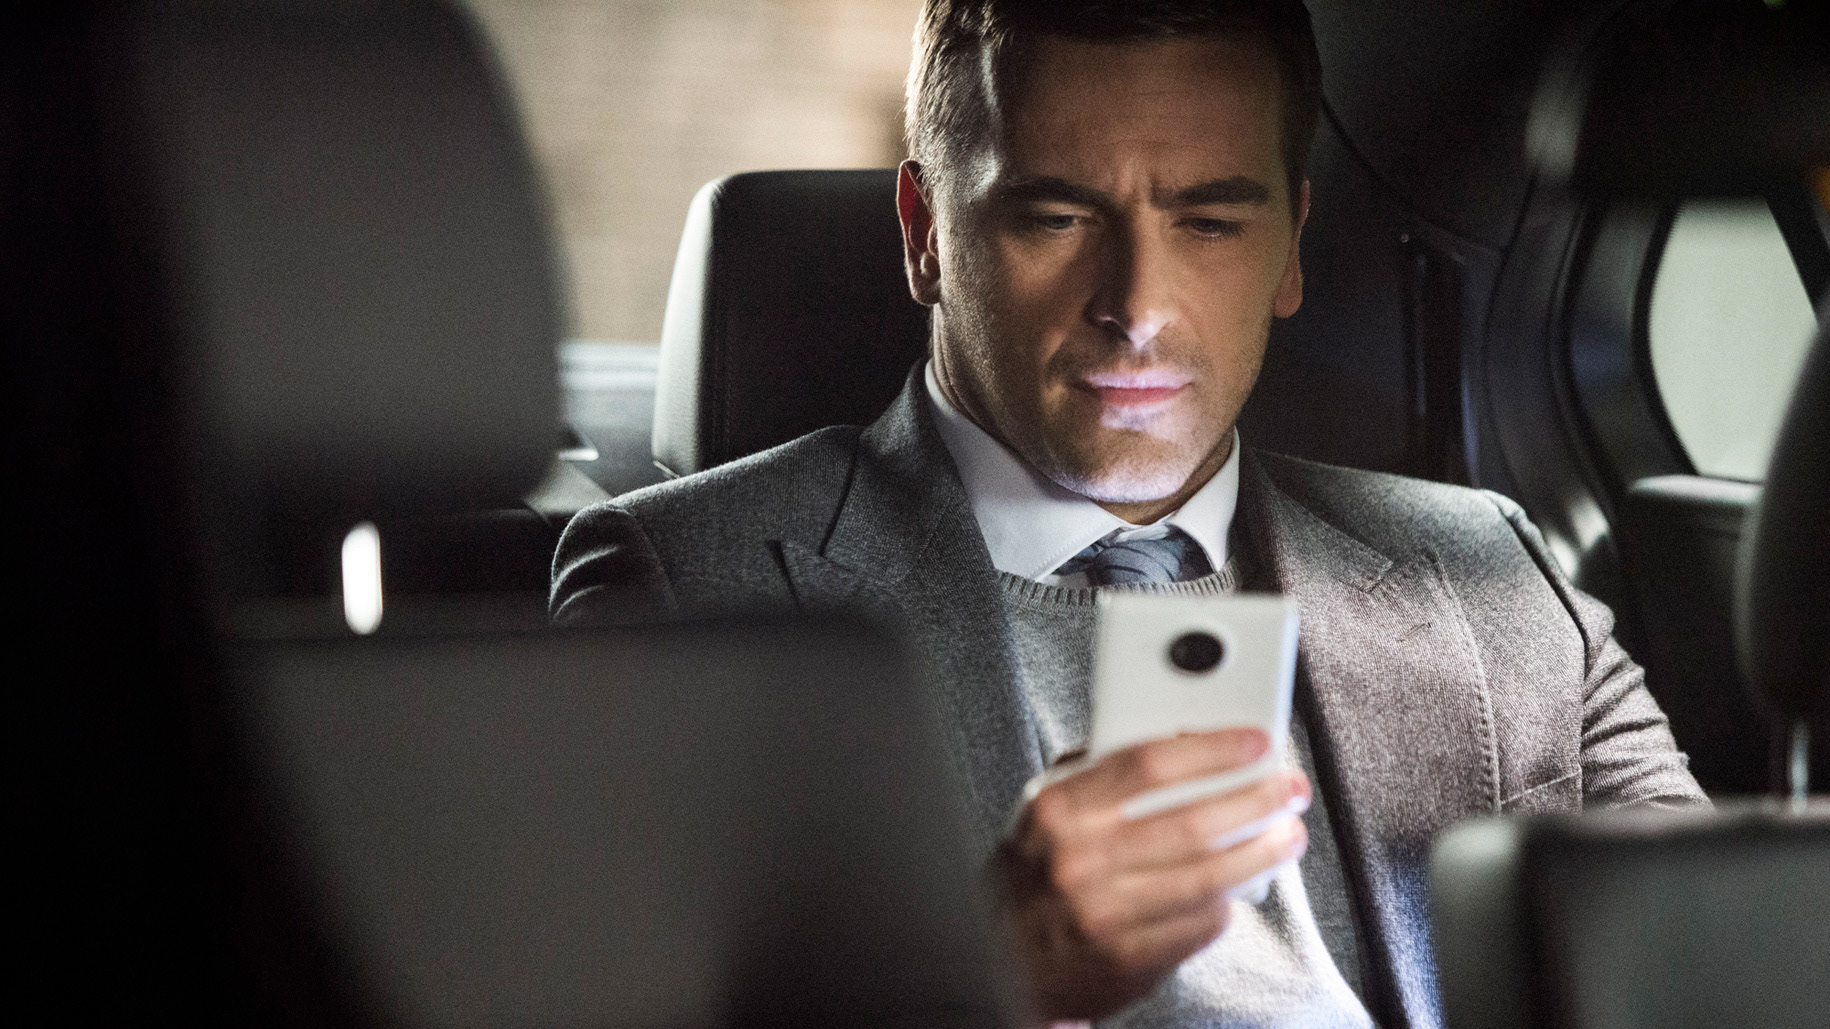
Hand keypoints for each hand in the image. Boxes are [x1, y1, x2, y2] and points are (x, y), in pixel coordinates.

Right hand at [992, 729, 1310, 1021]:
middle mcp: (1078, 861)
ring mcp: (1103, 916)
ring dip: (1260, 854)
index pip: (1148, 764)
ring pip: (1207, 878)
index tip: (1254, 743)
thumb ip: (1097, 769)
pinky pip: (1199, 924)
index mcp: (1057, 810)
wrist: (997, 957)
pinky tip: (1242, 886)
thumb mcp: (1043, 808)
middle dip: (1255, 801)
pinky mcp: (1126, 961)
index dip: (1212, 749)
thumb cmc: (1029, 873)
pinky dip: (1228, 903)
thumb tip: (1173, 736)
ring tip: (1285, 836)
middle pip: (1191, 822)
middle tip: (1288, 790)